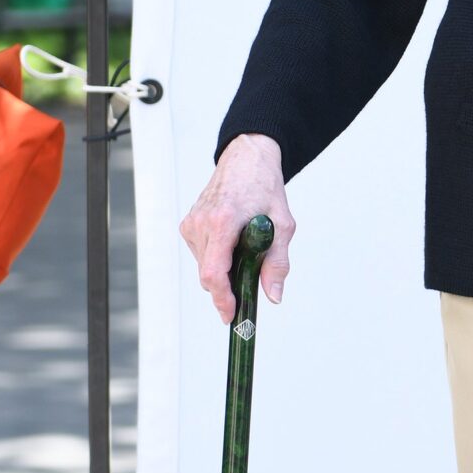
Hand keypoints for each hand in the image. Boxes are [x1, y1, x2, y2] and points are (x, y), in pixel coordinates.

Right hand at [180, 133, 294, 324]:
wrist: (246, 158)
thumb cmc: (264, 186)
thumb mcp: (283, 224)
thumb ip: (278, 262)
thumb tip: (273, 294)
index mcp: (223, 221)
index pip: (214, 272)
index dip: (221, 298)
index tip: (230, 314)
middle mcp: (201, 222)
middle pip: (208, 274)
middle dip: (226, 288)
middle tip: (246, 291)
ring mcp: (192, 223)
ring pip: (204, 266)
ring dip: (223, 270)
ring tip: (244, 252)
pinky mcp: (188, 224)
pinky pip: (201, 254)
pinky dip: (217, 257)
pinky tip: (232, 243)